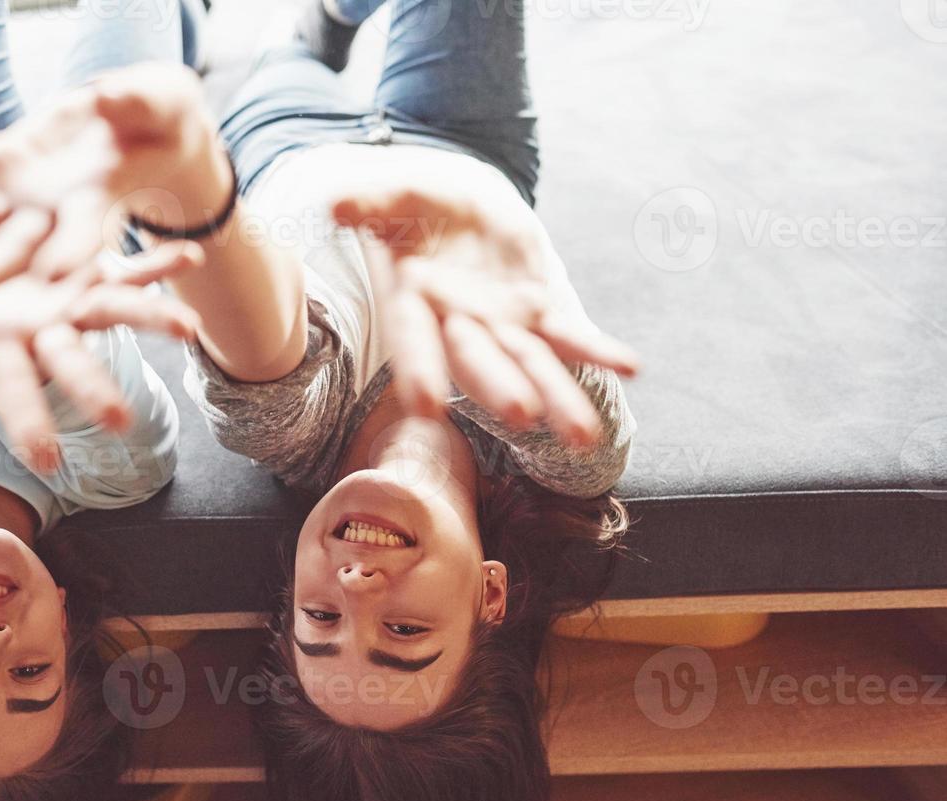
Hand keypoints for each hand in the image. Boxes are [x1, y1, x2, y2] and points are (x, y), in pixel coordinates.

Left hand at [0, 62, 221, 278]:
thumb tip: (108, 94)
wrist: (139, 125)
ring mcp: (19, 194)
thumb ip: (136, 100)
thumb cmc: (161, 117)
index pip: (82, 235)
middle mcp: (49, 213)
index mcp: (96, 205)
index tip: (52, 277)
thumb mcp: (159, 104)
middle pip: (6, 252)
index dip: (68, 253)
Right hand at [0, 189, 204, 471]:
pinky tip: (193, 253)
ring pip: (116, 314)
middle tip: (122, 423)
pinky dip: (159, 261)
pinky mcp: (93, 273)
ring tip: (188, 329)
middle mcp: (44, 330)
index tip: (44, 462)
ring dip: (151, 320)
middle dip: (95, 391)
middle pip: (71, 365)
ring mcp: (74, 303)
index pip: (13, 389)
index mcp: (2, 340)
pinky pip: (131, 268)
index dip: (27, 421)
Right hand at [332, 184, 639, 445]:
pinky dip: (598, 351)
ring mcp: (501, 326)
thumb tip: (336, 204)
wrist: (460, 215)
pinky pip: (571, 337)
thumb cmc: (423, 209)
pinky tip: (629, 365)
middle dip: (500, 388)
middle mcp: (457, 326)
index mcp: (414, 302)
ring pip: (530, 365)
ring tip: (586, 436)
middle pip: (478, 362)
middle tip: (522, 415)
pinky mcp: (538, 315)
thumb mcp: (399, 198)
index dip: (419, 371)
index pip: (413, 341)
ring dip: (558, 399)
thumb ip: (373, 204)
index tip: (425, 406)